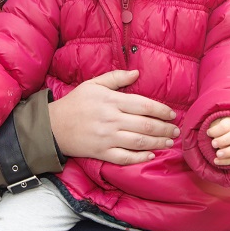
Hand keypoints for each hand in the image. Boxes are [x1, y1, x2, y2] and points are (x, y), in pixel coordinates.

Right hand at [48, 69, 178, 165]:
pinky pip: (125, 157)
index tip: (172, 114)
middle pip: (145, 124)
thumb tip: (137, 73)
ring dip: (157, 142)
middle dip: (164, 128)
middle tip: (176, 130)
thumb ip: (116, 78)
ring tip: (169, 142)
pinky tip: (151, 155)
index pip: (143, 105)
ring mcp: (107, 138)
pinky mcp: (101, 153)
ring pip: (139, 141)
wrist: (53, 126)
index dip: (161, 110)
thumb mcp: (93, 84)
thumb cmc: (75, 103)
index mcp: (111, 100)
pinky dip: (140, 157)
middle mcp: (111, 119)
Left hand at [206, 116, 229, 165]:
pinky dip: (227, 161)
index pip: (227, 125)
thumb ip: (213, 128)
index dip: (216, 130)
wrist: (221, 137)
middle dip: (224, 140)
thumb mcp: (213, 124)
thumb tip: (210, 133)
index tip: (208, 133)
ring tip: (217, 155)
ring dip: (228, 152)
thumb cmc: (216, 129)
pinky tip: (216, 161)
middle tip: (213, 144)